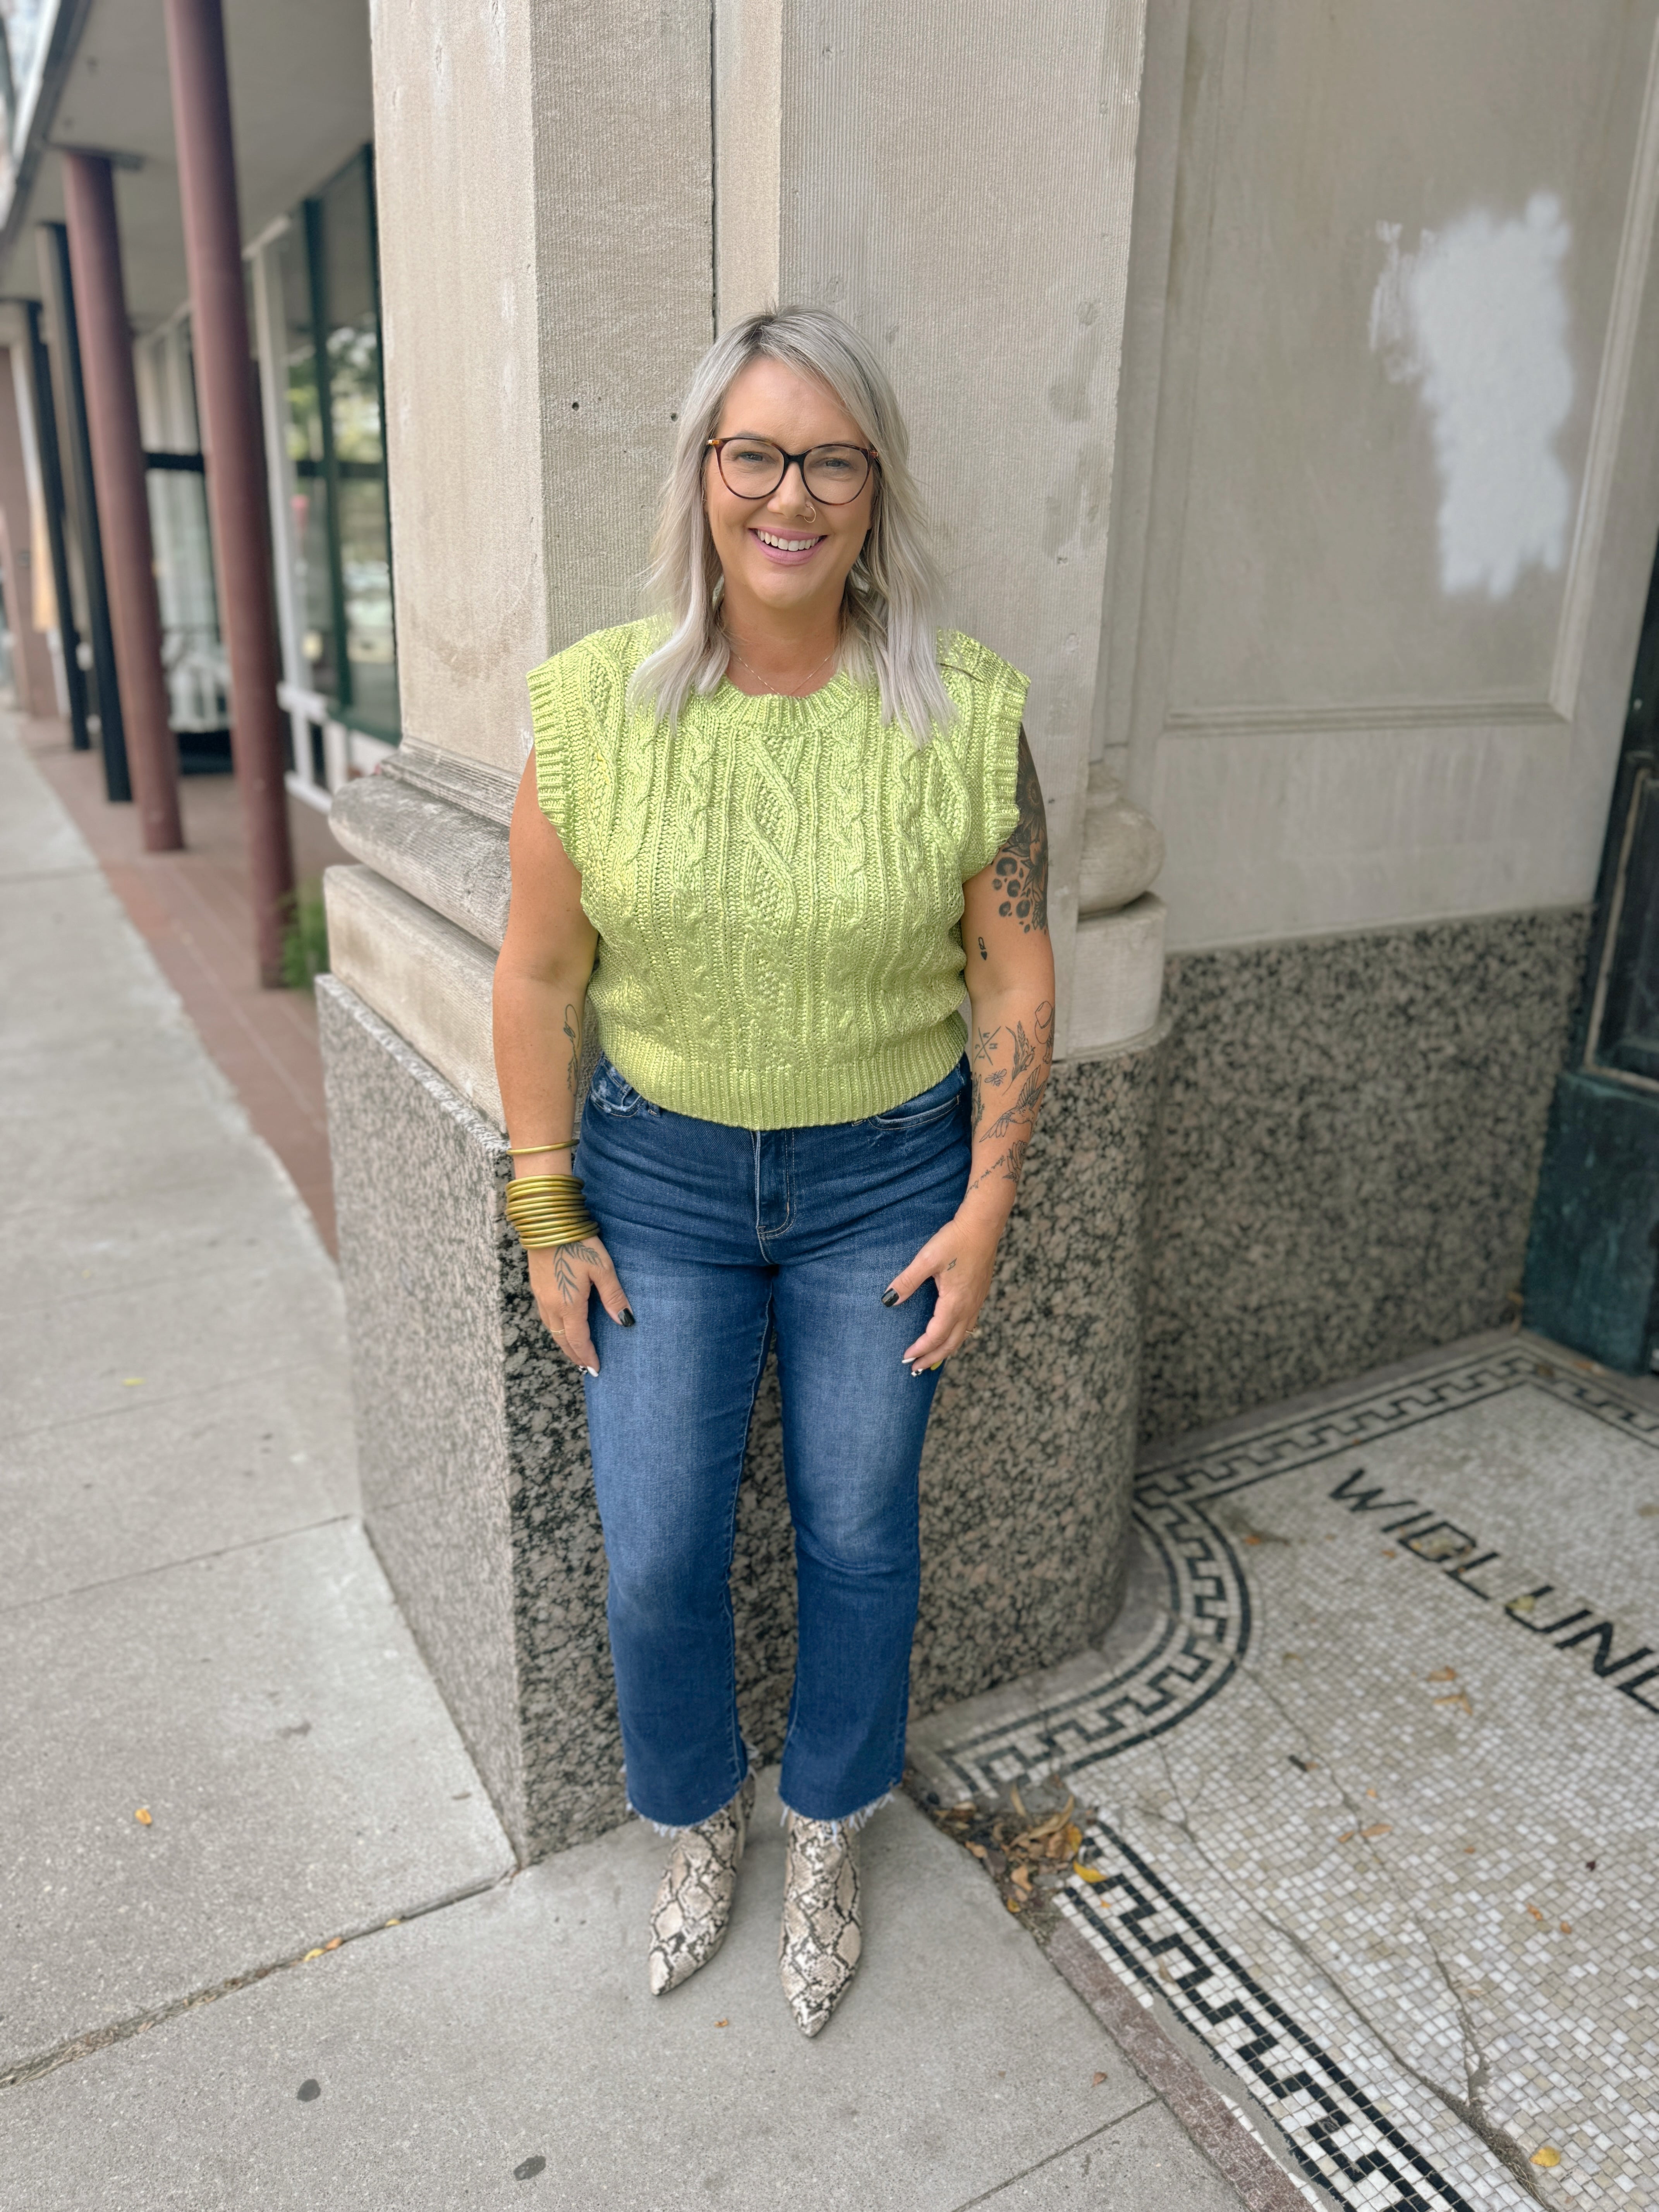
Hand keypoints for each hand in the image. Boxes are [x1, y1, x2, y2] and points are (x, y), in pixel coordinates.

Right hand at [527, 1237, 632, 1373]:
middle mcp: (550, 1305)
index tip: (596, 1369)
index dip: (587, 1356)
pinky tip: (563, 1324)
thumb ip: (614, 1297)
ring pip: (552, 1328)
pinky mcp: (536, 1285)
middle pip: (562, 1339)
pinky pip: (545, 1315)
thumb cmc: (578, 1243)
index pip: (578, 1340)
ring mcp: (540, 1295)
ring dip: (564, 1342)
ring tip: (576, 1350)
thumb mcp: (602, 1268)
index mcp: (568, 1305)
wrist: (546, 1222)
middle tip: (586, 1366)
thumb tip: (626, 1322)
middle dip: (574, 1355)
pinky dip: (556, 1327)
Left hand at [885, 1209, 1000, 1375]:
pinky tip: (949, 1335)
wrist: (983, 1225)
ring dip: (945, 1350)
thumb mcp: (926, 1259)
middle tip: (916, 1368)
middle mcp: (969, 1307)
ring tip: (931, 1359)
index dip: (921, 1349)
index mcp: (955, 1302)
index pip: (936, 1336)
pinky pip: (968, 1325)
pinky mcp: (980, 1294)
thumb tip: (889, 1300)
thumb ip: (907, 1281)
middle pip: (951, 1343)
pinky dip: (956, 1337)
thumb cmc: (955, 1240)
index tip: (906, 1357)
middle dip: (933, 1357)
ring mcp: (977, 1301)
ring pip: (962, 1336)